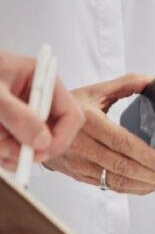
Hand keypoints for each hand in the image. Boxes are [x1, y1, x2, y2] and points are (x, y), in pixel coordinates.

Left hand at [0, 50, 83, 169]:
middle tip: (9, 154)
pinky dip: (2, 151)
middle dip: (30, 148)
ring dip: (10, 150)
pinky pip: (12, 147)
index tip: (40, 152)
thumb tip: (43, 142)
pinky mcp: (7, 124)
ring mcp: (21, 112)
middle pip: (52, 134)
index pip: (70, 114)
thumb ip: (17, 115)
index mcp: (39, 79)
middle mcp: (34, 97)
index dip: (61, 137)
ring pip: (30, 145)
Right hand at [44, 74, 154, 193]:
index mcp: (87, 121)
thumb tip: (154, 81)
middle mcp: (80, 144)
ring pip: (115, 181)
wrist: (37, 122)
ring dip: (144, 185)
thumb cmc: (71, 105)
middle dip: (152, 175)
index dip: (147, 157)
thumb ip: (127, 84)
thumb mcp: (96, 90)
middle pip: (122, 166)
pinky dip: (130, 189)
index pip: (123, 143)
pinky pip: (107, 186)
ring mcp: (77, 162)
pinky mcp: (76, 174)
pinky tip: (146, 185)